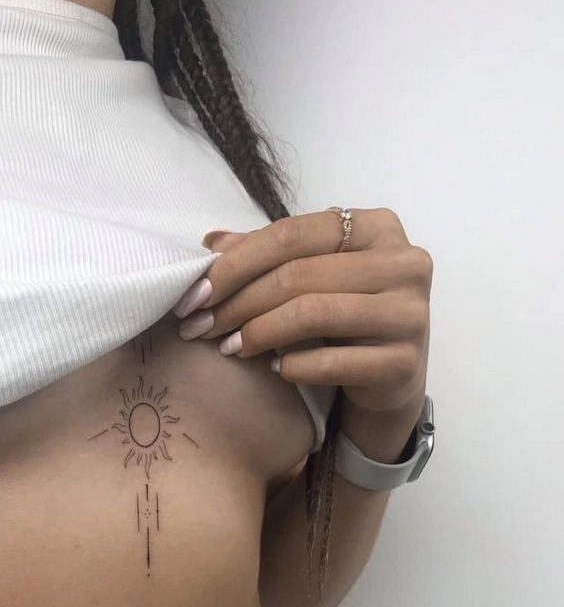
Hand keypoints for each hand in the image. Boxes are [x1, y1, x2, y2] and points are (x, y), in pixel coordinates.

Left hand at [174, 207, 431, 414]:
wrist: (392, 379)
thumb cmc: (345, 318)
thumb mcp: (311, 276)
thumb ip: (267, 255)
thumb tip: (211, 242)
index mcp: (377, 227)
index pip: (292, 234)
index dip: (236, 263)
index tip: (196, 292)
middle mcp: (404, 263)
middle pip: (298, 274)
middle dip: (238, 302)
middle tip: (201, 326)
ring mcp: (410, 313)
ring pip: (313, 314)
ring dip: (258, 332)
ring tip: (229, 347)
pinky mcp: (404, 362)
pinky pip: (332, 362)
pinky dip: (293, 365)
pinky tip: (273, 368)